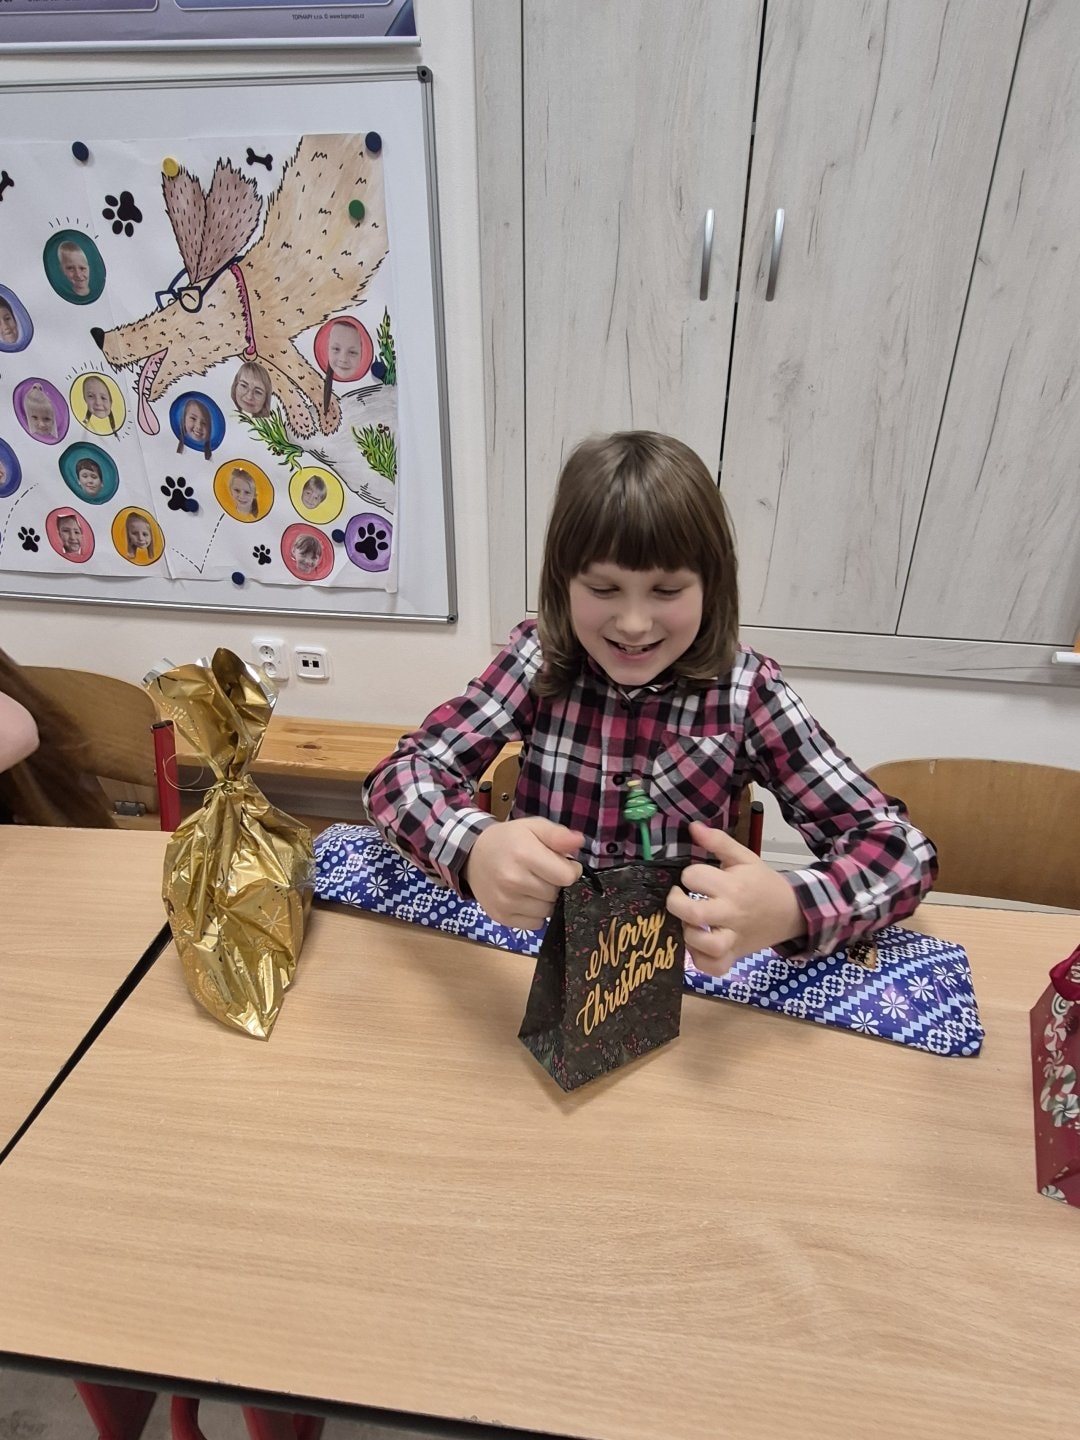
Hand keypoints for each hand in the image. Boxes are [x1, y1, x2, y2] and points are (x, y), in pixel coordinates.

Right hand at [464, 817, 583, 929]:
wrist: (473, 856)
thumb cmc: (509, 840)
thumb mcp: (533, 827)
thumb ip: (557, 835)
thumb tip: (579, 842)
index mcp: (524, 854)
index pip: (567, 876)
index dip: (570, 870)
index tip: (563, 864)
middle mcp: (513, 881)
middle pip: (557, 894)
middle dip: (556, 884)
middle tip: (544, 873)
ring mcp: (506, 902)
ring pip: (548, 911)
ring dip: (547, 900)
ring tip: (534, 885)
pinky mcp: (501, 917)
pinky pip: (536, 924)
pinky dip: (536, 914)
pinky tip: (526, 898)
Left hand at [666, 820, 805, 975]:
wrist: (792, 911)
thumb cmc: (762, 883)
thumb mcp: (744, 857)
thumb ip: (718, 842)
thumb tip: (692, 827)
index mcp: (733, 886)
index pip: (694, 878)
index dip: (688, 875)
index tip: (693, 877)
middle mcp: (731, 914)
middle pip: (693, 914)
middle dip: (676, 903)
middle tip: (679, 898)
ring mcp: (733, 939)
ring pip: (704, 945)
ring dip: (688, 935)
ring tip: (690, 923)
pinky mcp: (734, 957)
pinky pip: (713, 968)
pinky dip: (701, 961)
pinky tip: (698, 946)